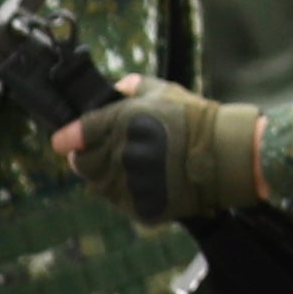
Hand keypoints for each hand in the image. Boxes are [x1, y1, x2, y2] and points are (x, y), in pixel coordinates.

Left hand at [55, 81, 265, 222]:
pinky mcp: (141, 207)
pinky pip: (121, 202)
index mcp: (120, 124)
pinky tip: (146, 182)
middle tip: (107, 152)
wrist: (226, 154)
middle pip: (82, 163)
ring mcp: (130, 184)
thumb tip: (115, 89)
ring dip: (107, 176)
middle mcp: (120, 155)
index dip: (67, 139)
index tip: (66, 142)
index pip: (74, 136)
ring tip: (131, 167)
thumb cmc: (195, 118)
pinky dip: (127, 194)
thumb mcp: (163, 91)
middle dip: (89, 157)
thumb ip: (132, 87)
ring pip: (99, 185)